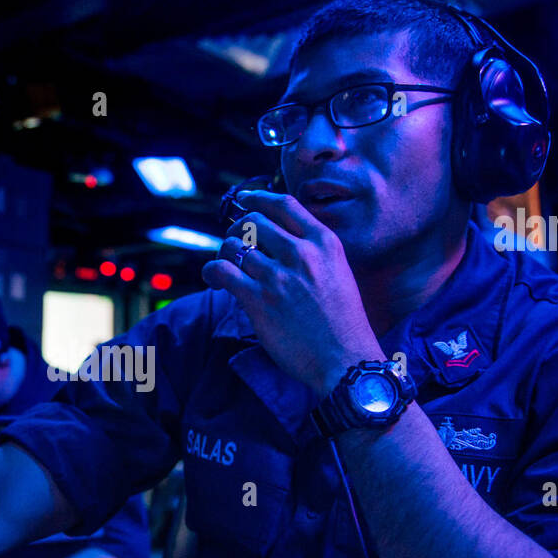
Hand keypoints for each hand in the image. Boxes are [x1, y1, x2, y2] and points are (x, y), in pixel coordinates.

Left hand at [203, 190, 383, 394]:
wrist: (345, 359)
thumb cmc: (343, 323)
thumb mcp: (339, 273)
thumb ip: (313, 253)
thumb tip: (279, 239)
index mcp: (325, 243)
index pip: (284, 204)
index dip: (258, 198)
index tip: (245, 201)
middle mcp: (301, 253)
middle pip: (254, 222)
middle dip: (237, 229)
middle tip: (234, 243)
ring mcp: (278, 276)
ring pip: (234, 246)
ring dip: (225, 254)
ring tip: (227, 268)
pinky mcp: (258, 300)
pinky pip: (221, 271)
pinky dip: (212, 271)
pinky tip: (213, 279)